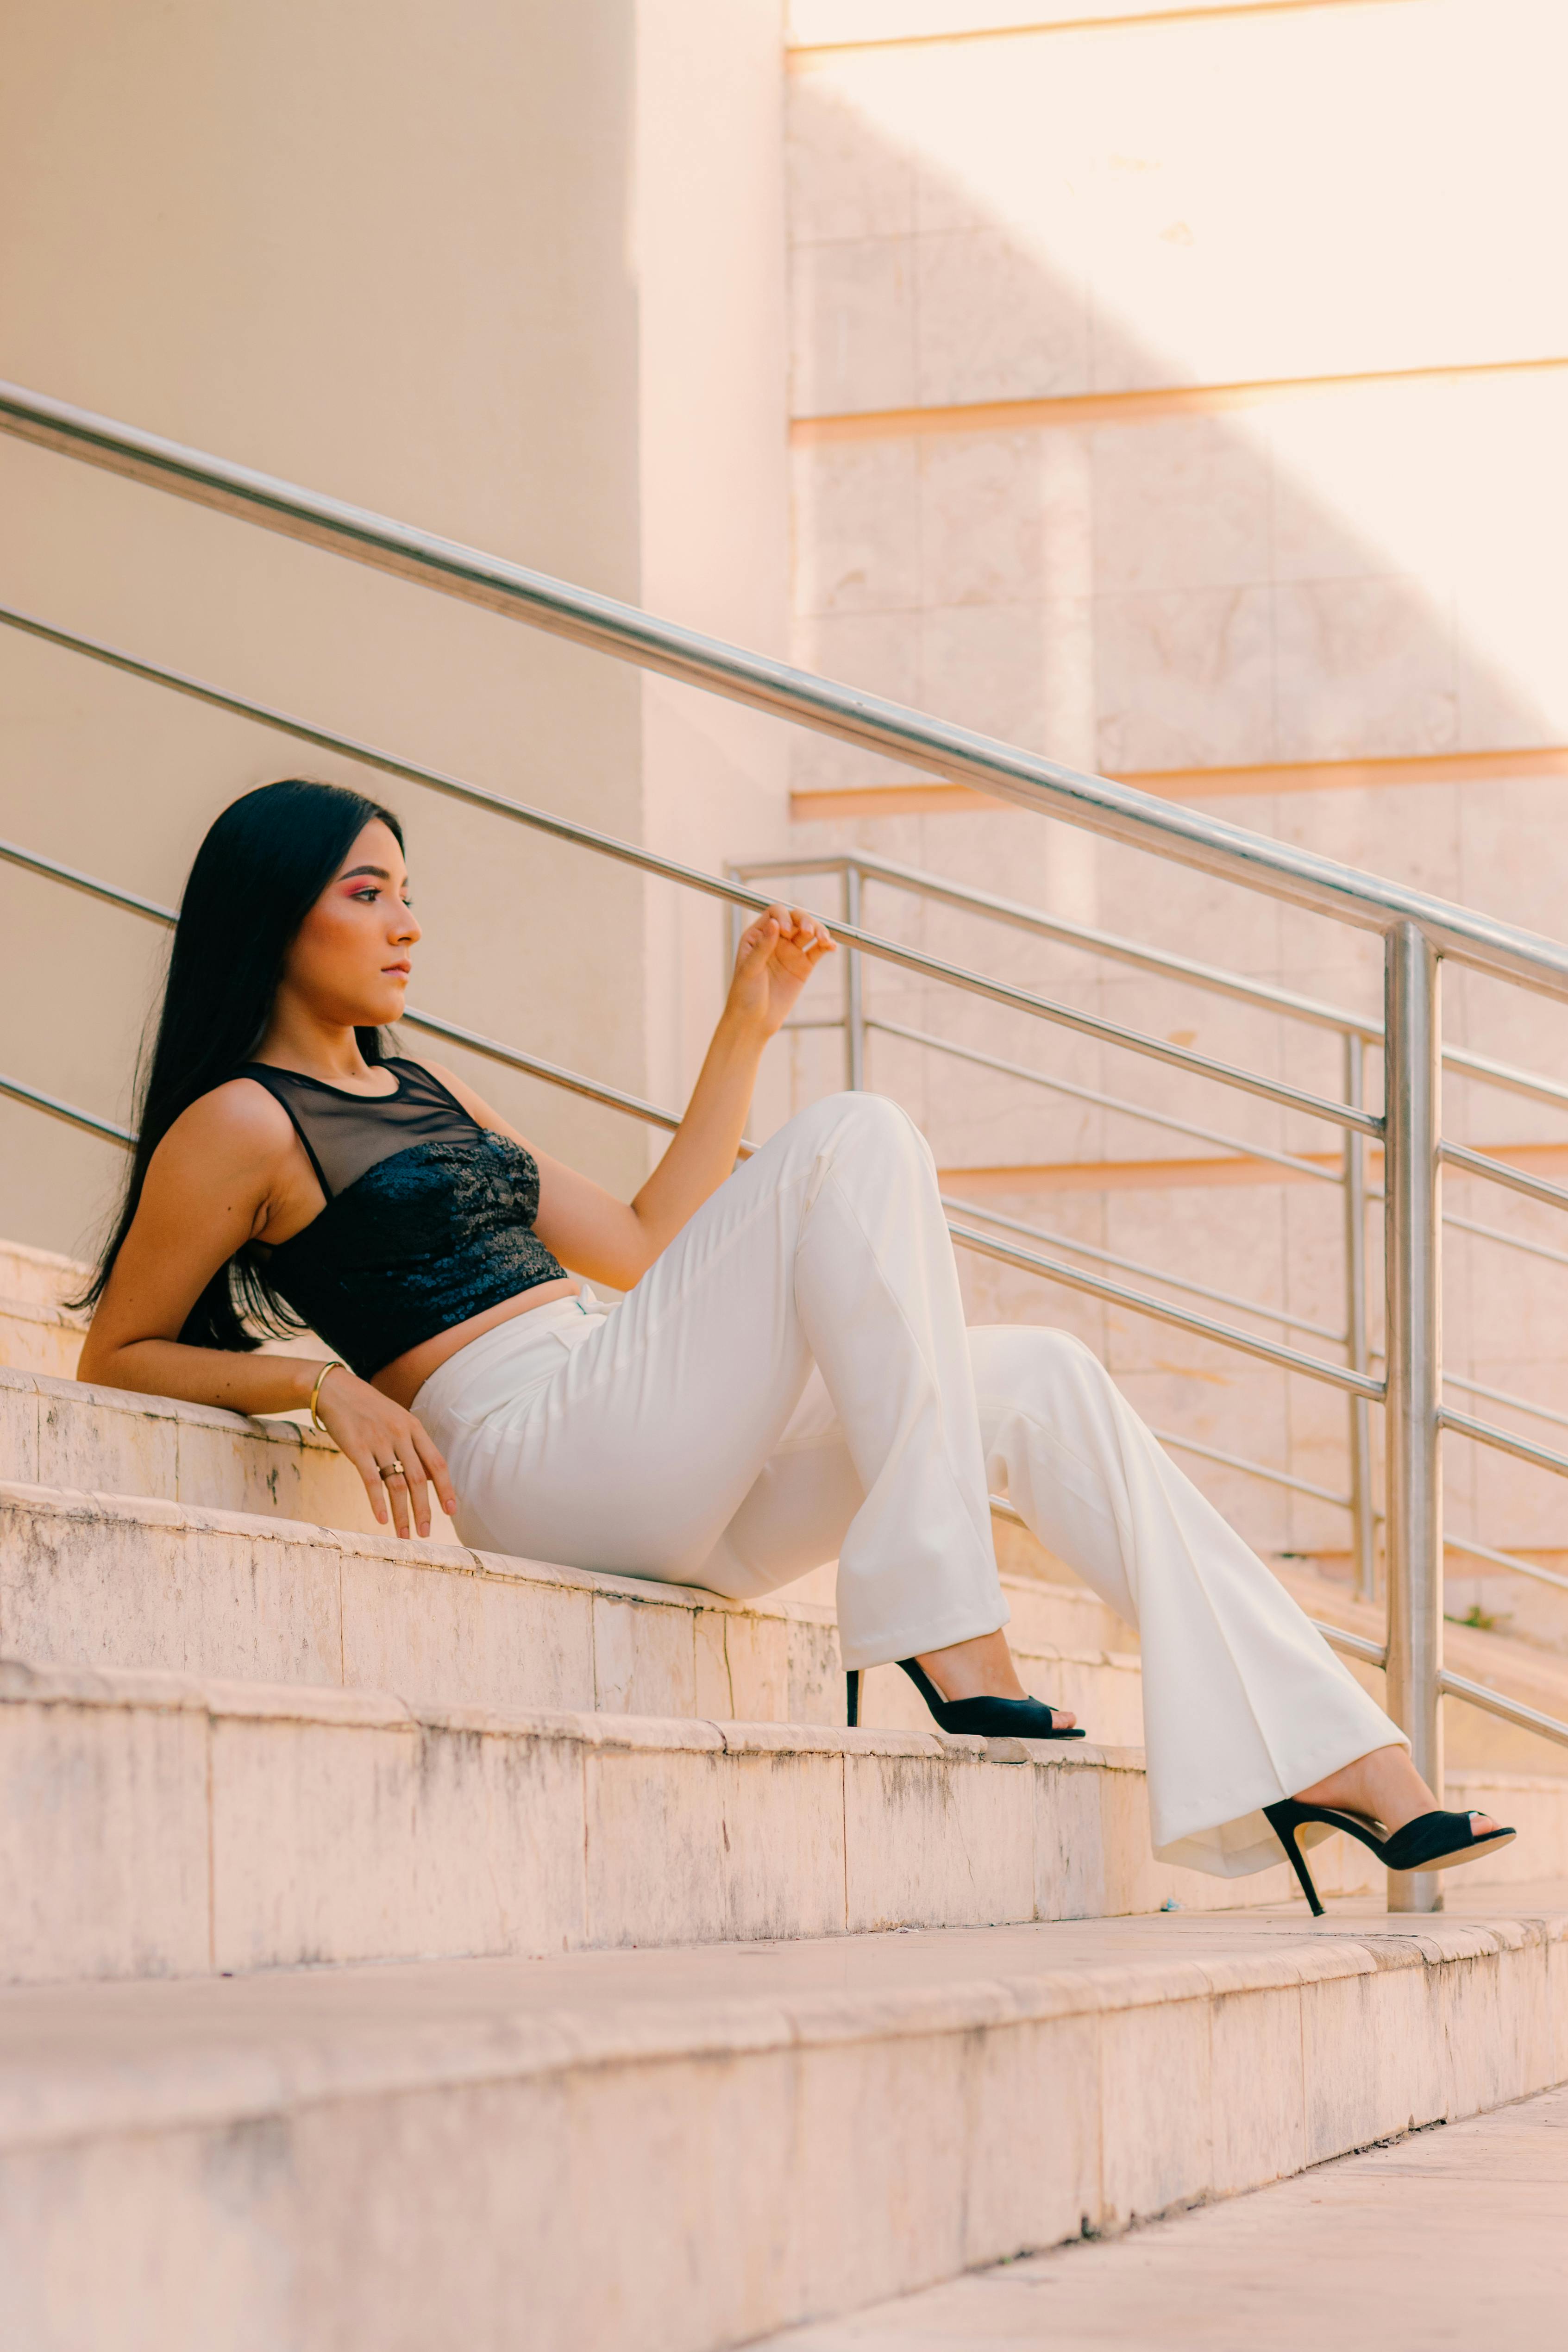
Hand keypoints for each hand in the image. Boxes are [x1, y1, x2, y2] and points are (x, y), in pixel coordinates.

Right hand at [313, 1363, 458, 1539]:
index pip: (437, 1464)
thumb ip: (413, 1446)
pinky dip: (378, 1503)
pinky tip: (382, 1520)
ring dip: (402, 1513)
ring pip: (396, 1485)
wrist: (336, 1390)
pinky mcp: (357, 1449)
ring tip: (404, 1535)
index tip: (451, 1511)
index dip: (446, 1489)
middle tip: (425, 1533)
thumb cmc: (369, 1409)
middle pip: (418, 1480)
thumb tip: (428, 1478)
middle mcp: (400, 1435)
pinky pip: (371, 1481)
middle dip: (424, 1509)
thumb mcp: (398, 1420)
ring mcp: (379, 1441)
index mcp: (414, 1428)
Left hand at [725, 903, 834, 1039]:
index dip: (784, 916)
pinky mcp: (803, 967)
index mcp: (757, 936)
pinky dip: (826, 946)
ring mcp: (790, 952)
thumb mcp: (750, 969)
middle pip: (795, 919)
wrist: (754, 1021)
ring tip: (824, 940)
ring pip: (809, 932)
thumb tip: (775, 923)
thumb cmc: (744, 995)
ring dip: (819, 930)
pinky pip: (818, 951)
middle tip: (809, 932)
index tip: (786, 931)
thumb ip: (763, 946)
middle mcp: (775, 940)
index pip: (775, 913)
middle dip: (805, 920)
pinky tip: (831, 946)